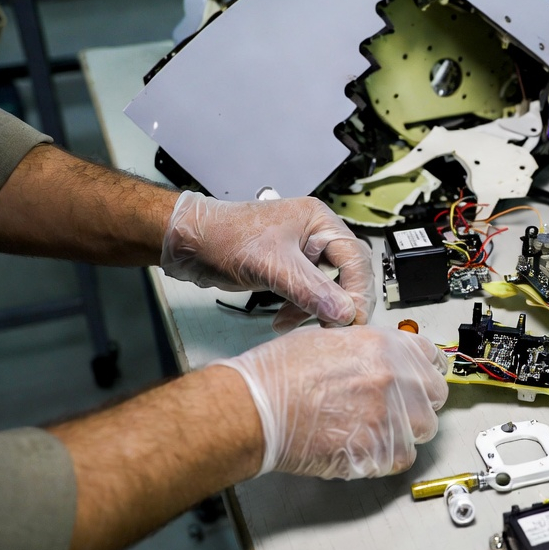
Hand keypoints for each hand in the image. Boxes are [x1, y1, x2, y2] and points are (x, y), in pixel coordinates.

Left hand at [160, 191, 375, 331]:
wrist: (190, 243)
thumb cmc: (223, 237)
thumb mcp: (271, 265)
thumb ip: (311, 290)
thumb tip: (344, 311)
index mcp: (318, 221)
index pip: (355, 258)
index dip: (358, 291)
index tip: (352, 320)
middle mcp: (315, 235)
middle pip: (348, 272)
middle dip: (341, 302)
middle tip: (335, 328)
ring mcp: (303, 252)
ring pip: (329, 286)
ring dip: (318, 309)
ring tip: (304, 326)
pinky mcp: (289, 269)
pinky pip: (309, 293)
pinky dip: (301, 310)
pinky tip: (284, 321)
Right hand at [214, 325, 448, 478]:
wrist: (257, 409)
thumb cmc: (279, 374)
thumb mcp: (330, 339)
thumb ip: (368, 350)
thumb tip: (382, 362)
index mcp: (385, 346)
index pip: (432, 357)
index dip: (422, 370)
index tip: (417, 380)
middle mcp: (396, 378)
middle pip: (435, 395)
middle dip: (417, 402)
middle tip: (392, 408)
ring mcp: (391, 415)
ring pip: (423, 429)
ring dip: (404, 431)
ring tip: (372, 430)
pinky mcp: (380, 451)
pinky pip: (404, 458)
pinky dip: (388, 457)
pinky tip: (364, 447)